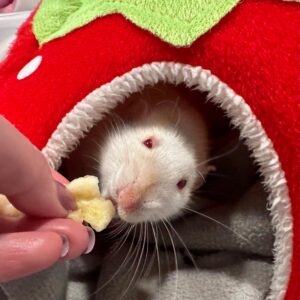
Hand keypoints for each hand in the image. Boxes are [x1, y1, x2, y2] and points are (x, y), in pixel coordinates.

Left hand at [0, 116, 94, 282]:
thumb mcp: (4, 141)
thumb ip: (36, 172)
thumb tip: (66, 204)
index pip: (23, 176)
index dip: (50, 190)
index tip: (76, 201)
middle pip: (18, 209)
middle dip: (54, 221)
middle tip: (81, 229)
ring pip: (7, 238)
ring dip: (45, 241)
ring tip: (74, 241)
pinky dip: (21, 258)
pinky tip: (51, 249)